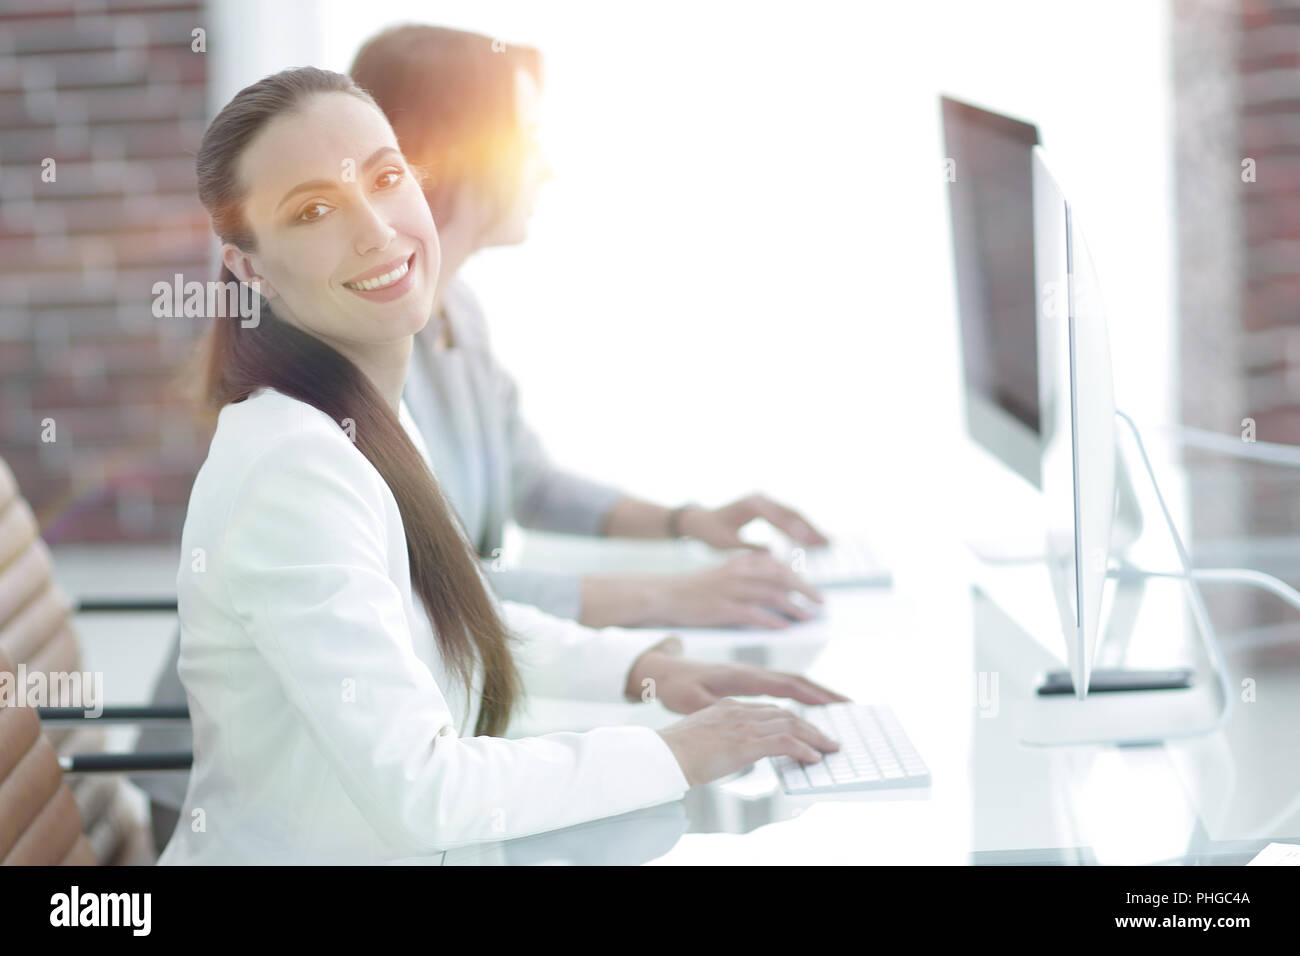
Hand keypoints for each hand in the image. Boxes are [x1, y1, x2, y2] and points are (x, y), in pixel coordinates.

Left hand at [627, 640, 848, 713]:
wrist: (662, 671)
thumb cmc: (676, 686)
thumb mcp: (691, 701)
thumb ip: (714, 710)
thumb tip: (735, 718)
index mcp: (743, 676)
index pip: (787, 684)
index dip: (813, 694)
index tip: (836, 704)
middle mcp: (751, 672)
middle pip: (797, 680)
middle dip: (825, 693)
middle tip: (851, 706)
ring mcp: (750, 675)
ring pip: (791, 682)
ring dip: (815, 693)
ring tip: (838, 707)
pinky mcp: (747, 681)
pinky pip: (780, 686)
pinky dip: (799, 694)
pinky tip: (808, 706)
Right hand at [657, 699, 841, 785]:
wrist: (664, 755)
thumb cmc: (675, 751)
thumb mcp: (701, 734)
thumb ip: (720, 735)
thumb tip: (731, 749)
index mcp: (727, 707)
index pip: (767, 709)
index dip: (789, 719)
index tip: (804, 728)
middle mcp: (739, 710)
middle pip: (784, 714)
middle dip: (809, 725)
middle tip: (826, 738)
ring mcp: (744, 725)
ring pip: (790, 724)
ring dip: (814, 737)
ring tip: (828, 748)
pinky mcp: (747, 742)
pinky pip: (785, 743)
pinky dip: (803, 749)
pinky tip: (813, 758)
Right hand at [660, 551, 823, 628]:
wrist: (664, 595)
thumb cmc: (694, 590)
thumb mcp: (723, 574)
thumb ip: (747, 577)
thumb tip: (776, 591)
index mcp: (739, 562)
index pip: (777, 565)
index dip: (799, 577)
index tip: (812, 590)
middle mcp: (738, 572)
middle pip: (781, 577)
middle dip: (804, 590)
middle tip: (820, 603)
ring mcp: (730, 589)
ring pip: (772, 595)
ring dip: (794, 607)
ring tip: (808, 618)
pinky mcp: (722, 608)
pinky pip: (754, 614)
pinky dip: (772, 620)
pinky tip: (784, 628)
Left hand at [678, 493, 829, 549]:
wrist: (701, 520)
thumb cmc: (711, 533)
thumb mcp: (726, 544)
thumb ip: (747, 549)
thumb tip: (770, 556)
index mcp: (750, 505)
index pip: (777, 517)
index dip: (794, 529)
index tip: (808, 542)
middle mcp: (760, 498)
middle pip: (791, 512)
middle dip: (810, 528)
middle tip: (826, 543)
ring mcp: (765, 500)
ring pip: (793, 513)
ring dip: (810, 527)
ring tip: (826, 542)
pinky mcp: (767, 505)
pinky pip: (788, 515)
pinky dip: (801, 526)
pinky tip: (812, 539)